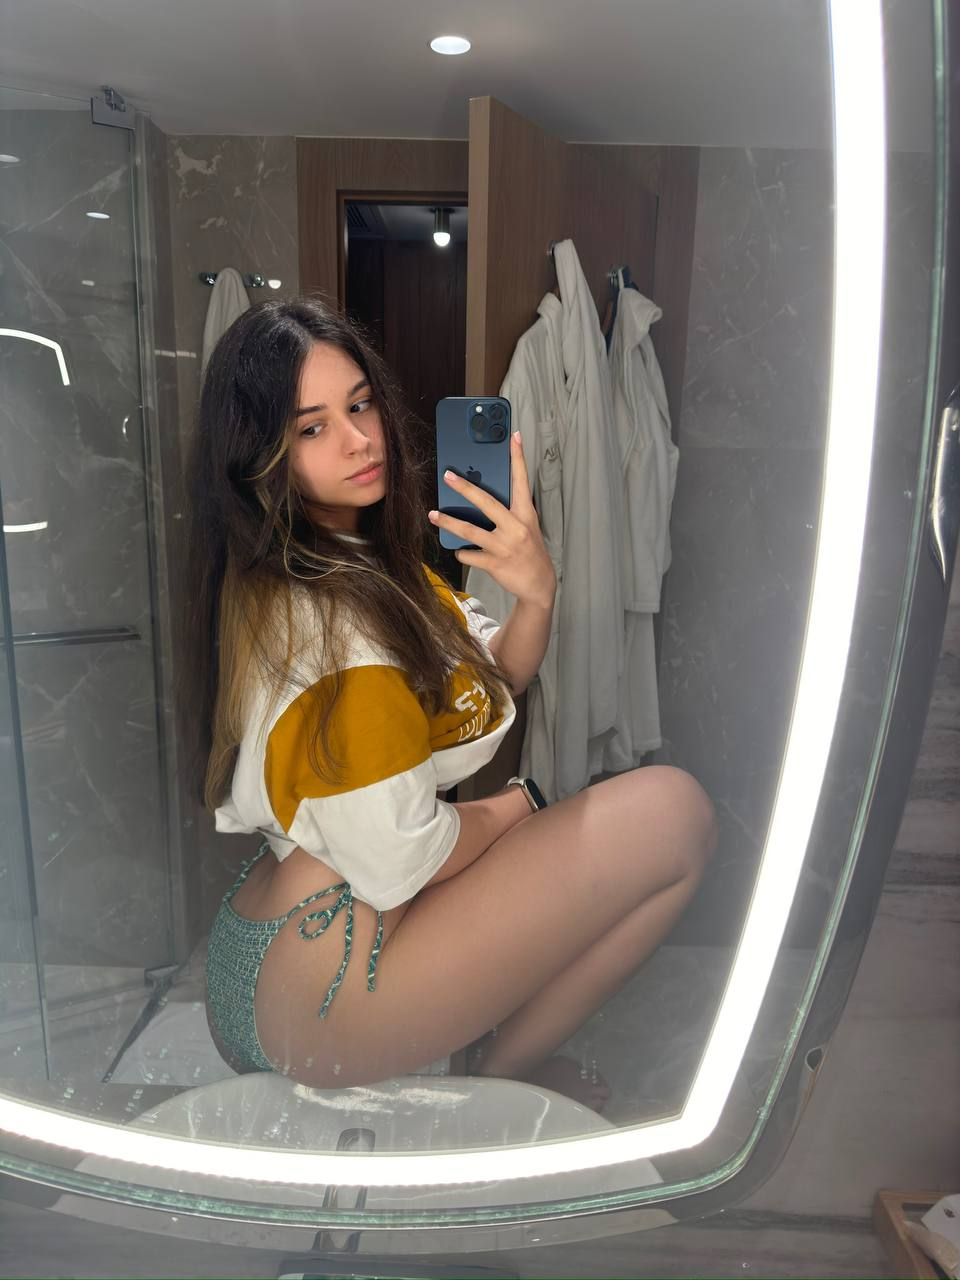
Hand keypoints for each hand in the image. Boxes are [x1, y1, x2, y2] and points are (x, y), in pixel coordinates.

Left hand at [427, 432, 556, 609]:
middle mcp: (516, 528)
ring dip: (448, 522)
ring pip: (470, 530)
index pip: (521, 480)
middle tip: (447, 476)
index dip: (518, 458)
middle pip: (486, 502)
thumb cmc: (529, 550)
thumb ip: (509, 512)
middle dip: (465, 487)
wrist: (539, 584)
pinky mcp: (495, 563)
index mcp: (525, 514)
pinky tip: (460, 550)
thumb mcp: (526, 526)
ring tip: (433, 514)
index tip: (514, 436)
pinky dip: (462, 552)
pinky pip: (469, 554)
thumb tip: (481, 497)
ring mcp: (504, 546)